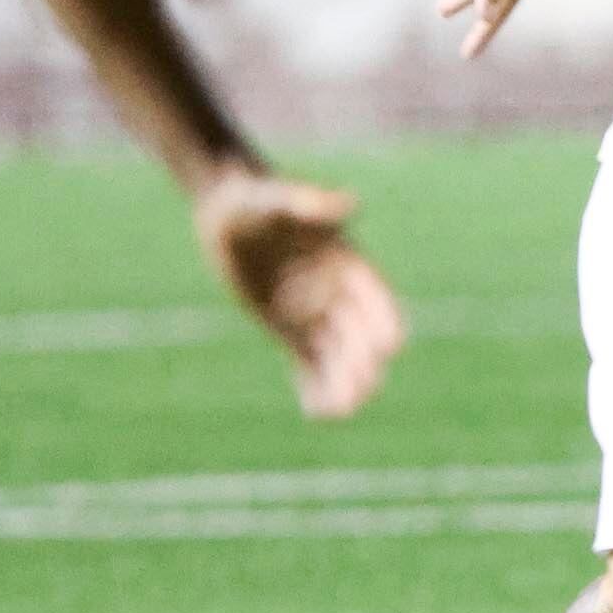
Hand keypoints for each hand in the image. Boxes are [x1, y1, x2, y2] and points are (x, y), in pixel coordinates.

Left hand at [193, 170, 403, 419]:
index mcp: (346, 263)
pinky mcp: (288, 328)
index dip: (384, 322)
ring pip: (338, 356)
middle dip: (362, 364)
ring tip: (340, 413)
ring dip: (343, 383)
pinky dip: (315, 385)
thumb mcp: (275, 199)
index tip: (387, 347)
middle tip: (360, 392)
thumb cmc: (253, 199)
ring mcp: (313, 312)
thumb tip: (350, 203)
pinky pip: (308, 362)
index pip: (376, 299)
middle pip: (359, 336)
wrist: (226, 211)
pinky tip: (316, 411)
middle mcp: (337, 292)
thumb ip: (309, 202)